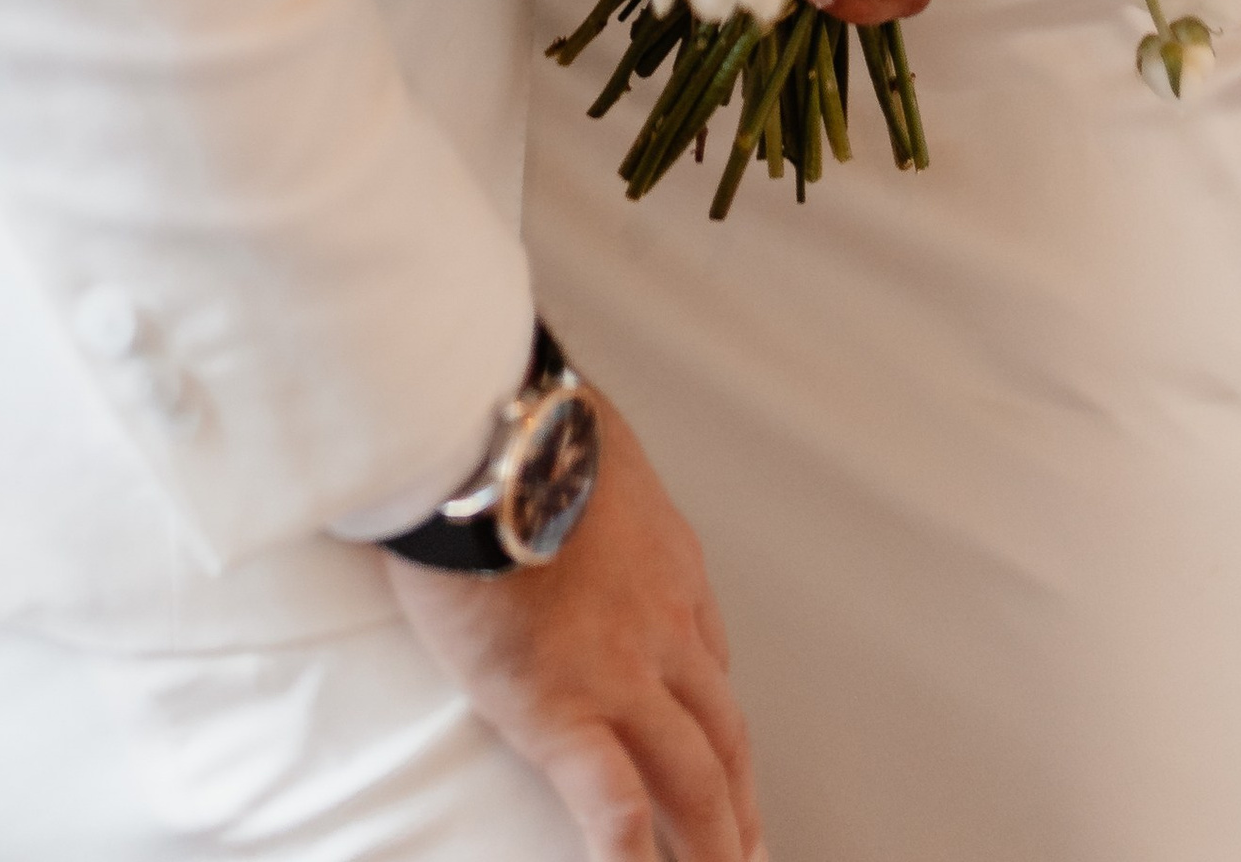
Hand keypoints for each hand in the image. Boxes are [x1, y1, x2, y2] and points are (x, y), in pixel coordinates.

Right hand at [386, 395, 763, 861]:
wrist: (487, 435)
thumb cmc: (516, 423)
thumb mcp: (576, 441)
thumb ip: (579, 476)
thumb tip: (549, 461)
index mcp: (666, 560)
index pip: (708, 653)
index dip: (715, 716)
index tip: (719, 754)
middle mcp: (665, 623)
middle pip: (722, 730)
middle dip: (740, 798)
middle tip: (752, 852)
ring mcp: (623, 673)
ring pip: (699, 778)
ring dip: (718, 844)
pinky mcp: (565, 711)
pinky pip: (619, 808)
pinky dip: (633, 860)